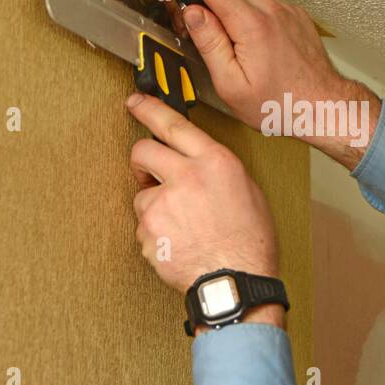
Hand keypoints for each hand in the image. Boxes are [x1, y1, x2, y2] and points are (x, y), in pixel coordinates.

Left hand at [127, 92, 279, 294]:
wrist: (236, 282)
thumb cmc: (249, 243)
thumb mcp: (248, 191)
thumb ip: (217, 170)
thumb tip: (197, 162)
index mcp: (215, 162)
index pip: (173, 124)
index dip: (149, 110)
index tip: (135, 103)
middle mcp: (187, 177)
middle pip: (143, 151)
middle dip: (142, 161)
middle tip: (150, 175)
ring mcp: (164, 204)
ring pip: (141, 195)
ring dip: (154, 207)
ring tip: (182, 227)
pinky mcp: (149, 231)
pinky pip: (143, 227)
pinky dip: (155, 235)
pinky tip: (178, 244)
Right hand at [151, 0, 379, 163]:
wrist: (325, 107)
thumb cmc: (279, 105)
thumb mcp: (232, 86)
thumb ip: (210, 45)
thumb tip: (191, 12)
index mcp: (251, 26)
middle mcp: (270, 10)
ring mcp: (285, 10)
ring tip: (206, 13)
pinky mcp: (293, 15)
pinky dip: (243, 3)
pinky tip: (238, 27)